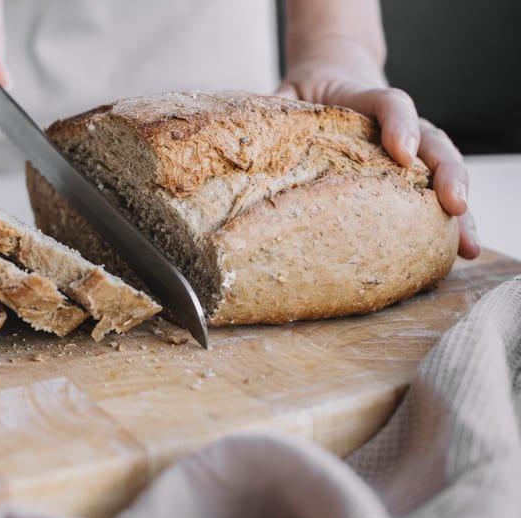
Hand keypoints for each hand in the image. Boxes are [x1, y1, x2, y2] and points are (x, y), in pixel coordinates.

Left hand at [277, 66, 480, 258]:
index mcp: (362, 99)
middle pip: (432, 141)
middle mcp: (396, 124)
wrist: (332, 75)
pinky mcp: (409, 173)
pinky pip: (432, 194)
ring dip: (458, 207)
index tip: (401, 151)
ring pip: (442, 170)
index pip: (389, 103)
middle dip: (446, 174)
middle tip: (454, 204)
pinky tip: (457, 252)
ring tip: (465, 244)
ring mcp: (409, 148)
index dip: (399, 124)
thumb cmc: (307, 93)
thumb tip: (241, 141)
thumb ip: (273, 112)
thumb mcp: (287, 96)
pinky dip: (447, 221)